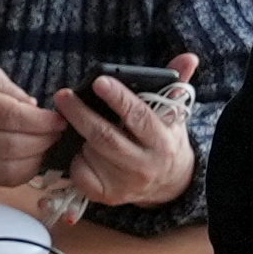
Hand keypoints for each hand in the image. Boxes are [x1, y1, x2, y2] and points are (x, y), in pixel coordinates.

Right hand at [0, 61, 61, 184]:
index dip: (40, 121)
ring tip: (48, 143)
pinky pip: (4, 179)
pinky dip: (26, 172)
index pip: (9, 117)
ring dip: (37, 158)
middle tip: (58, 131)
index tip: (58, 119)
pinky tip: (35, 157)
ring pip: (9, 167)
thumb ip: (12, 90)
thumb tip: (36, 109)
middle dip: (43, 140)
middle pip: (12, 145)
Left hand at [54, 53, 199, 209]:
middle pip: (106, 137)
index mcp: (162, 141)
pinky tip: (81, 149)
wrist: (169, 183)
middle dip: (81, 114)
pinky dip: (75, 157)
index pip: (138, 116)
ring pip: (91, 153)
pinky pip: (81, 172)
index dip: (118, 98)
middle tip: (63, 95)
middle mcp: (145, 165)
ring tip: (75, 121)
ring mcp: (125, 184)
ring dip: (78, 135)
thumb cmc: (164, 140)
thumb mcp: (173, 115)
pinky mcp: (107, 196)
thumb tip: (188, 57)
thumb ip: (175, 85)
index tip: (99, 81)